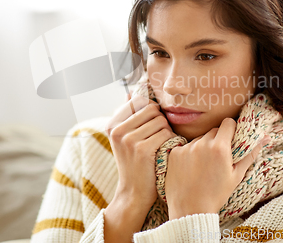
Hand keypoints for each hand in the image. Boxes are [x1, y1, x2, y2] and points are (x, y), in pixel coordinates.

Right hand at [104, 92, 175, 241]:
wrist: (134, 192)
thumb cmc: (136, 162)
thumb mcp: (125, 138)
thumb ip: (129, 115)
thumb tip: (132, 91)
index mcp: (112, 124)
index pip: (139, 100)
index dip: (151, 110)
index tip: (152, 125)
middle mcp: (117, 130)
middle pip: (152, 109)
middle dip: (160, 121)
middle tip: (158, 137)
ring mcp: (128, 140)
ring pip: (161, 121)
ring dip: (166, 132)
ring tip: (160, 145)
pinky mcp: (141, 150)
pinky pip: (166, 134)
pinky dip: (170, 142)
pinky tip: (164, 152)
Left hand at [165, 117, 270, 219]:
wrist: (190, 209)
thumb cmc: (216, 194)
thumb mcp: (237, 175)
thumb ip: (250, 153)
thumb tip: (265, 137)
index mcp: (220, 148)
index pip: (227, 123)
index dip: (232, 129)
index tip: (232, 138)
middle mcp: (202, 144)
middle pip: (213, 131)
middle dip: (218, 140)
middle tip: (218, 158)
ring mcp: (186, 148)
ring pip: (199, 139)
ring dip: (203, 147)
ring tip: (204, 167)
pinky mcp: (174, 153)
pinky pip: (184, 147)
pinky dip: (188, 154)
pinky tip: (191, 169)